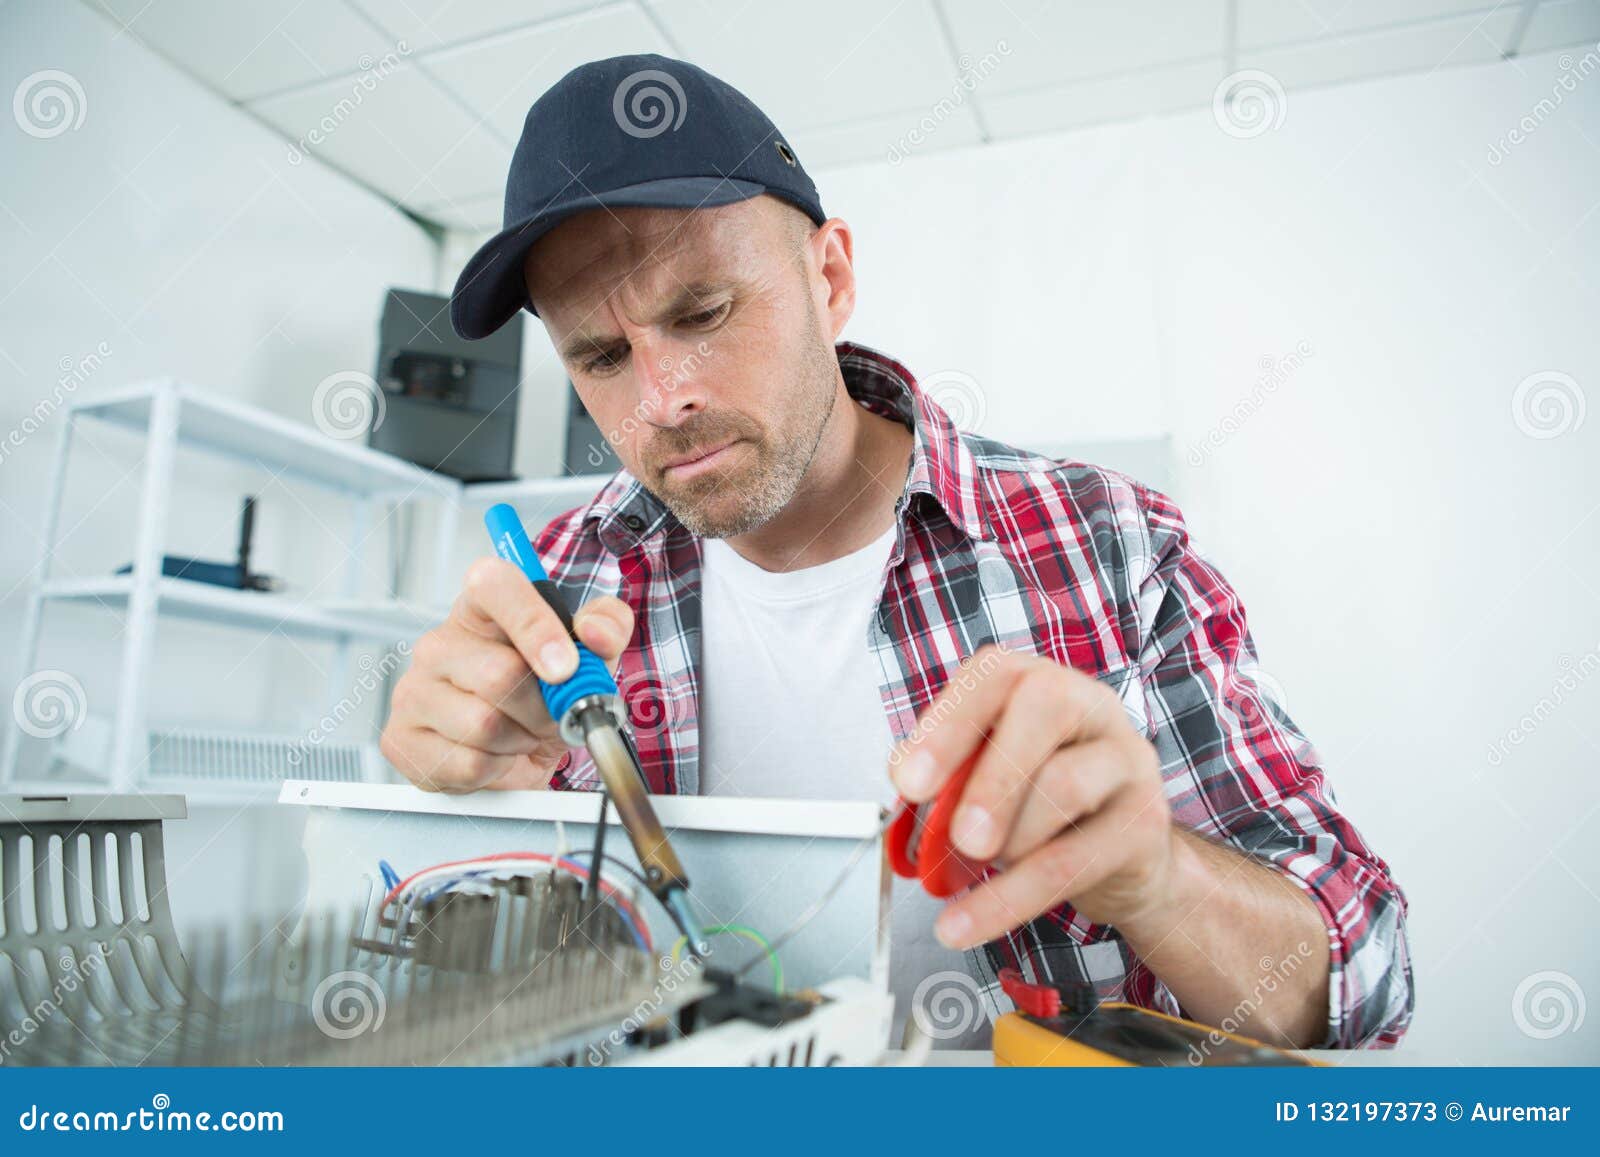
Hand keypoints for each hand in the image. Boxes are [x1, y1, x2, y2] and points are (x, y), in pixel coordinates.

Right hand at [378, 557, 632, 791]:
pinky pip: (466, 764)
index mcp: (481, 607)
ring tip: (520, 732)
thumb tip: (596, 633)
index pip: (493, 585)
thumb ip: (606, 627)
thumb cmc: (544, 691)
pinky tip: (496, 755)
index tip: (566, 665)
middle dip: (542, 707)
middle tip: (550, 713)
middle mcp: (438, 642)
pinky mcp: (402, 740)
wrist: (516, 749)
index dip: (533, 624)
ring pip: (483, 725)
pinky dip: (497, 769)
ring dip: (520, 740)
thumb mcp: (588, 655)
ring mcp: (413, 690)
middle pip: (500, 674)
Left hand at [889, 645, 1174, 948]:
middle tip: (959, 836)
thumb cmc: (1045, 808)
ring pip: (1065, 785)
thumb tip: (906, 783)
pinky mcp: (1144, 824)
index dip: (948, 723)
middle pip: (1047, 707)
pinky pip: (1073, 861)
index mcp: (1043, 684)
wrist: (1126, 860)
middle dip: (992, 775)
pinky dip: (1009, 899)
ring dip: (1008, 838)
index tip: (909, 782)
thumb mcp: (991, 778)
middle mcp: (1092, 707)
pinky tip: (967, 923)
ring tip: (979, 864)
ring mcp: (1126, 760)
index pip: (996, 674)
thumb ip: (951, 773)